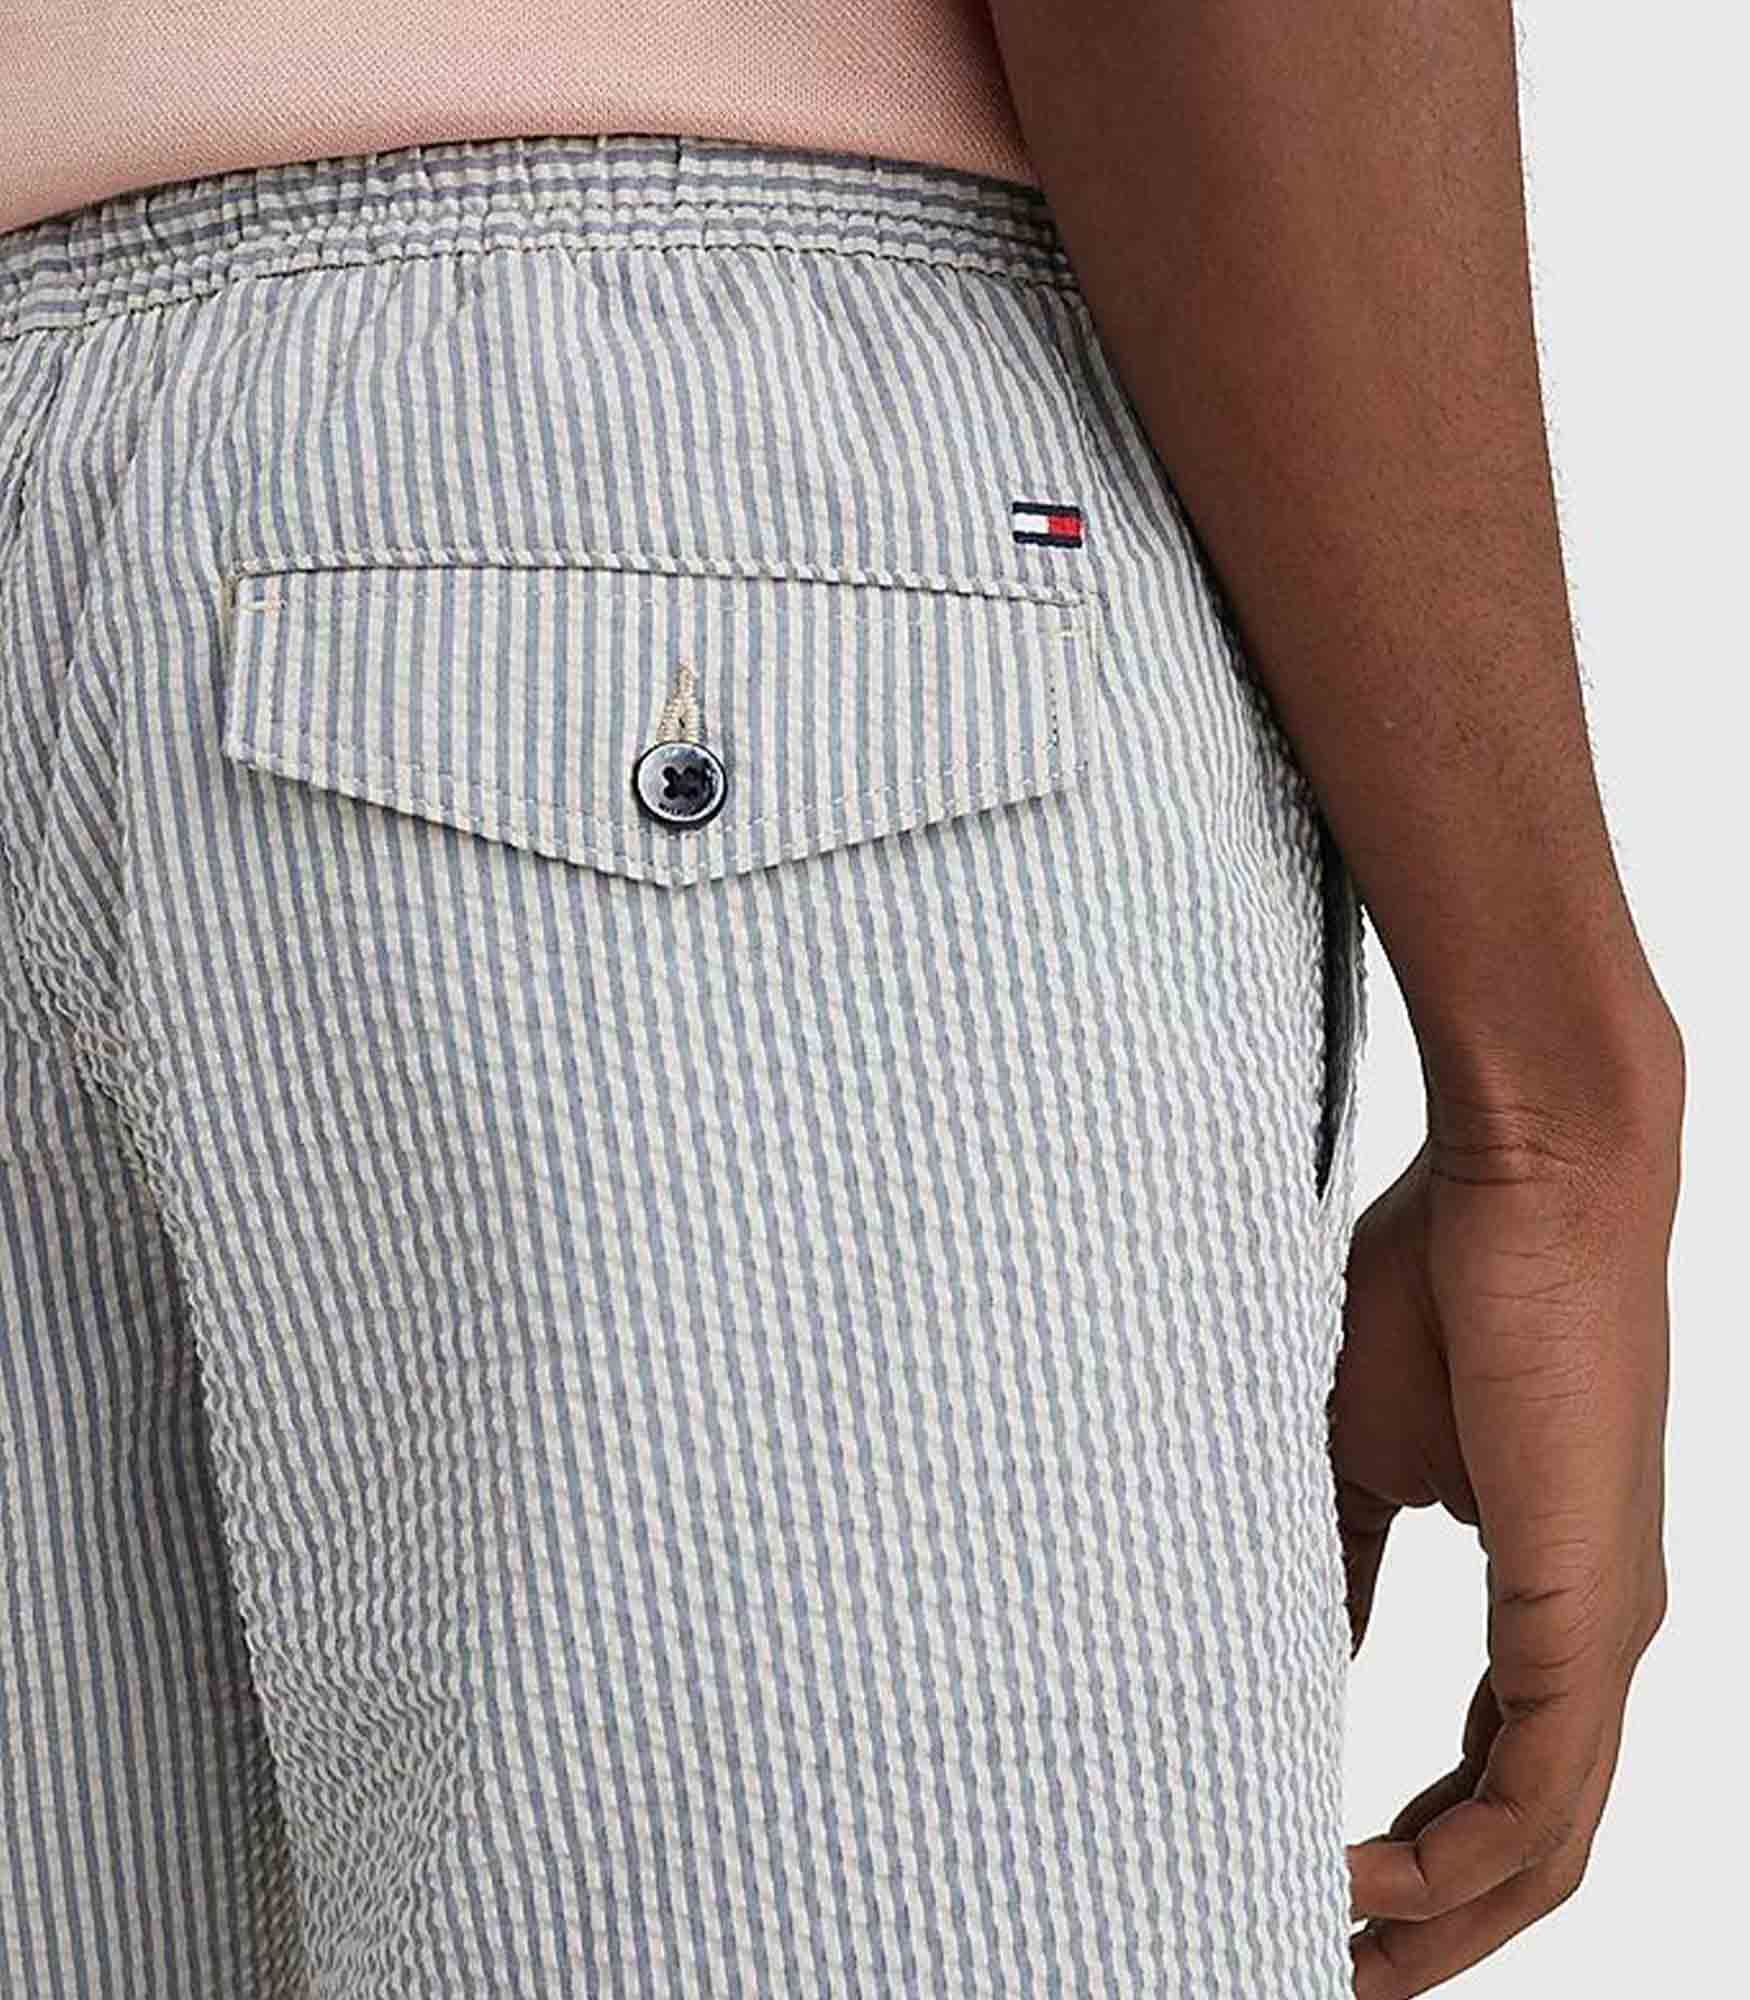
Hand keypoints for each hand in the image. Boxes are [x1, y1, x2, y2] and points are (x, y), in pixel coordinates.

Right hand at [1331, 1031, 1681, 1997]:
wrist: (1529, 1183)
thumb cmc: (1443, 1288)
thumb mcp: (1364, 1456)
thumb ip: (1343, 1567)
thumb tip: (1304, 1661)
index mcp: (1553, 1599)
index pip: (1498, 1769)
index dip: (1417, 1846)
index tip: (1321, 1876)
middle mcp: (1597, 1637)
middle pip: (1534, 1844)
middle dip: (1437, 1927)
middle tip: (1337, 1969)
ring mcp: (1604, 1633)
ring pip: (1546, 1843)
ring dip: (1448, 1922)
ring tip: (1343, 1955)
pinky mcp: (1588, 1613)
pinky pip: (1540, 1792)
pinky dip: (1462, 1863)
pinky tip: (1374, 1880)